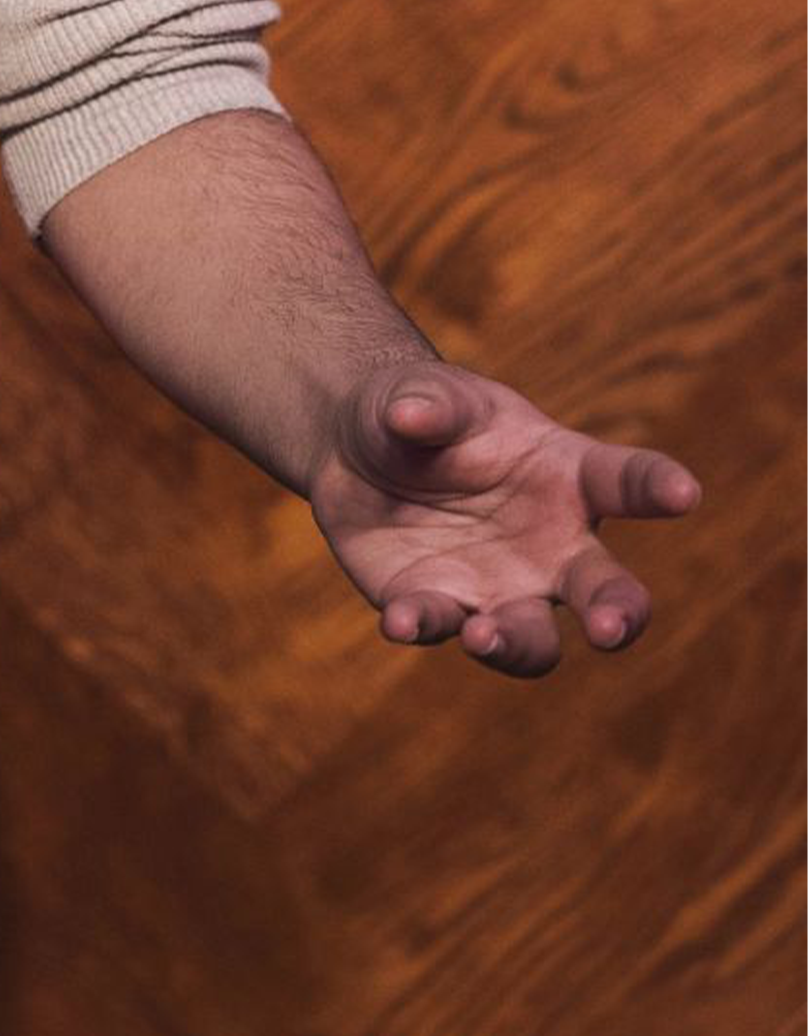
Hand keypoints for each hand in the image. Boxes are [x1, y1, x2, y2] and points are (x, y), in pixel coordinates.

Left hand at [307, 358, 702, 677]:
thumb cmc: (415, 414)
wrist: (350, 452)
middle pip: (605, 589)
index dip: (658, 486)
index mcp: (565, 475)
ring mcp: (498, 586)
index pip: (626, 480)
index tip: (684, 491)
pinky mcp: (439, 607)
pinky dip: (422, 623)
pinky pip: (441, 625)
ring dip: (513, 642)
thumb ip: (428, 404)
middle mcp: (548, 545)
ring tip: (482, 634)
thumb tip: (410, 416)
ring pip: (532, 637)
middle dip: (618, 613)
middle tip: (610, 627)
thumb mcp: (422, 393)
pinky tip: (399, 619)